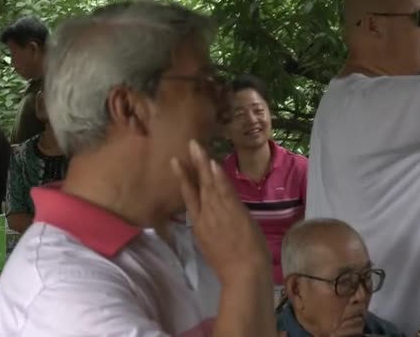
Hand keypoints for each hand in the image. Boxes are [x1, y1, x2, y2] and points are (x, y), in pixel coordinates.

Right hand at [171, 140, 270, 282]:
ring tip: (196, 146)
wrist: (243, 274)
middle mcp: (205, 215)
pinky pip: (223, 189)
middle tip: (188, 145)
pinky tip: (212, 163)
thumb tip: (210, 221)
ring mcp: (218, 212)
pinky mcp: (233, 211)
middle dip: (192, 164)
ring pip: (208, 183)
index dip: (183, 179)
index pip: (189, 197)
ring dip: (203, 163)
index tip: (176, 163)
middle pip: (196, 185)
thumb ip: (210, 230)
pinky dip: (218, 176)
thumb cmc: (231, 266)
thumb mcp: (212, 247)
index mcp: (199, 226)